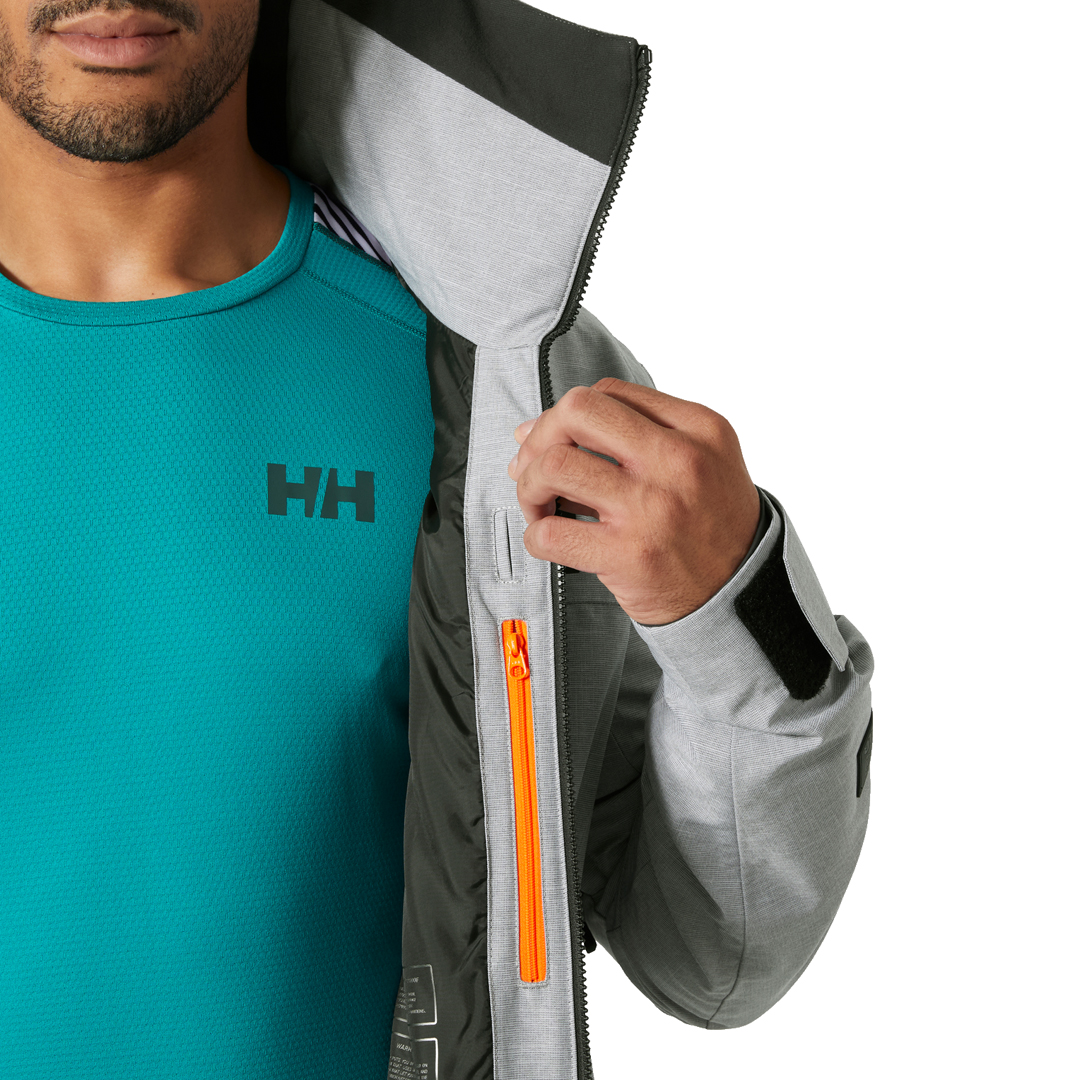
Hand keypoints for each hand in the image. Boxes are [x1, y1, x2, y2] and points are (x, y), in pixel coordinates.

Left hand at [508, 379, 760, 624]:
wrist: (740, 590)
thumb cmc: (711, 522)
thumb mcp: (703, 457)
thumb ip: (637, 431)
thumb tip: (535, 428)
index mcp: (698, 428)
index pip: (607, 392)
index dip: (566, 415)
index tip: (552, 440)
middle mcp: (677, 460)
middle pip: (575, 412)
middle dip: (540, 436)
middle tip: (535, 467)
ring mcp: (652, 508)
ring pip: (554, 465)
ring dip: (529, 485)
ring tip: (540, 504)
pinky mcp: (629, 556)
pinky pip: (551, 532)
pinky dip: (536, 535)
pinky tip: (551, 539)